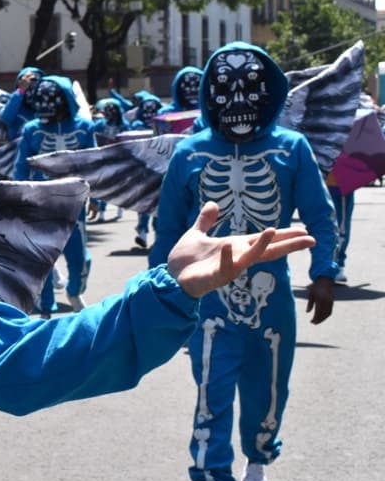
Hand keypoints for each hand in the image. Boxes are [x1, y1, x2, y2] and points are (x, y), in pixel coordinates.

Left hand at [166, 202, 315, 298]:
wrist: (169, 277)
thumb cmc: (185, 260)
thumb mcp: (196, 234)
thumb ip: (205, 220)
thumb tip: (212, 203)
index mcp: (235, 247)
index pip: (265, 240)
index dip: (284, 236)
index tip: (305, 231)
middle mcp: (236, 257)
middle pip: (268, 250)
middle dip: (289, 244)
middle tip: (311, 239)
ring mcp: (228, 268)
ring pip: (250, 258)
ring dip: (262, 245)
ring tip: (274, 230)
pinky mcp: (214, 277)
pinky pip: (225, 268)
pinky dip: (227, 257)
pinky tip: (229, 246)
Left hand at [306, 276, 334, 324]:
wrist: (325, 281)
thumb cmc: (316, 288)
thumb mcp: (311, 295)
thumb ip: (310, 304)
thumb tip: (307, 312)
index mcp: (320, 299)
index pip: (318, 312)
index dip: (315, 318)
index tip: (311, 322)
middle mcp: (326, 301)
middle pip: (323, 314)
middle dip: (319, 320)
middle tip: (314, 323)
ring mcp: (330, 302)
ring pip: (328, 313)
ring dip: (323, 319)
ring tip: (317, 321)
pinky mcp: (332, 302)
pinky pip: (330, 311)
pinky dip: (326, 315)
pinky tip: (322, 317)